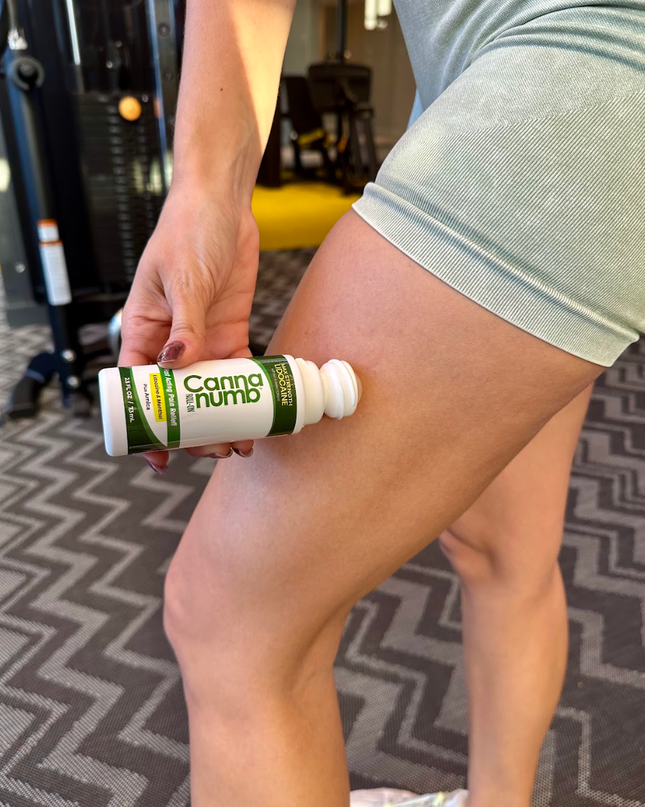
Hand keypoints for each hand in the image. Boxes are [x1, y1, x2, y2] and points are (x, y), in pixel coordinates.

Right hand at [119, 181, 258, 471]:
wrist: (222, 206)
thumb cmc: (187, 232)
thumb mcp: (182, 278)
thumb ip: (184, 322)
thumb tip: (177, 364)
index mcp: (144, 330)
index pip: (138, 387)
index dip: (148, 423)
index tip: (162, 454)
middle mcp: (171, 342)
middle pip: (179, 398)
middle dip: (196, 429)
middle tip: (218, 451)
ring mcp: (202, 339)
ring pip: (210, 391)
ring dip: (223, 418)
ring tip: (242, 444)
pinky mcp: (230, 332)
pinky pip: (238, 370)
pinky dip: (247, 393)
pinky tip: (259, 412)